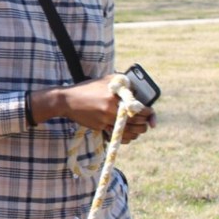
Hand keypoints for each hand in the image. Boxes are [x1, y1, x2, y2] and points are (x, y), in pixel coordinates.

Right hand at [29, 75, 156, 143]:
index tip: (151, 114)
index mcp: (116, 96)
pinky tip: (128, 135)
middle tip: (148, 123)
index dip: (149, 113)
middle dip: (145, 123)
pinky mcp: (100, 127)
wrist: (67, 100)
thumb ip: (123, 83)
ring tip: (139, 129)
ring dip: (138, 132)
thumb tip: (138, 90)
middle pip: (137, 121)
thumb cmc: (88, 88)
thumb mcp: (106, 80)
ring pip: (129, 131)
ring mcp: (106, 119)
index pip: (140, 108)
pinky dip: (126, 137)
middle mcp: (112, 108)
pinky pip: (118, 135)